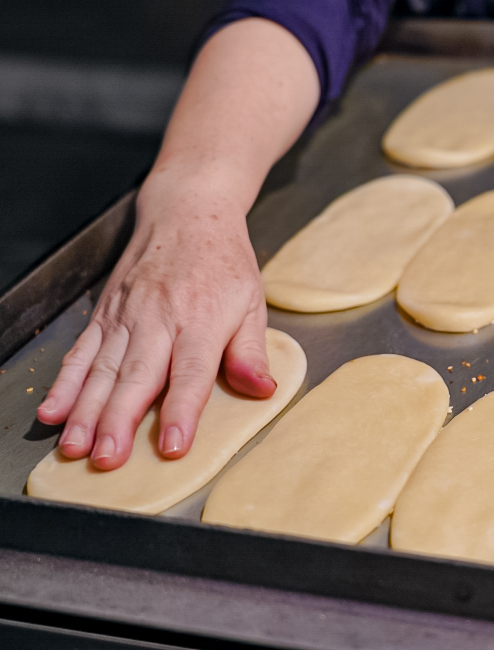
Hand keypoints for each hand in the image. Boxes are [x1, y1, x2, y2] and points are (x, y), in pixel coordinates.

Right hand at [35, 177, 275, 469]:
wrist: (188, 211)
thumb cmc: (225, 262)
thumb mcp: (252, 302)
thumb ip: (250, 352)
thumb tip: (263, 391)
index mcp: (201, 319)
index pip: (190, 373)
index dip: (180, 411)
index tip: (171, 447)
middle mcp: (159, 318)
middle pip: (136, 375)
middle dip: (118, 420)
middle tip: (107, 459)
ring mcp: (127, 315)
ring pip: (101, 369)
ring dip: (85, 411)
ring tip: (75, 447)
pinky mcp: (105, 313)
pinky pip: (81, 352)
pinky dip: (64, 383)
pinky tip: (53, 412)